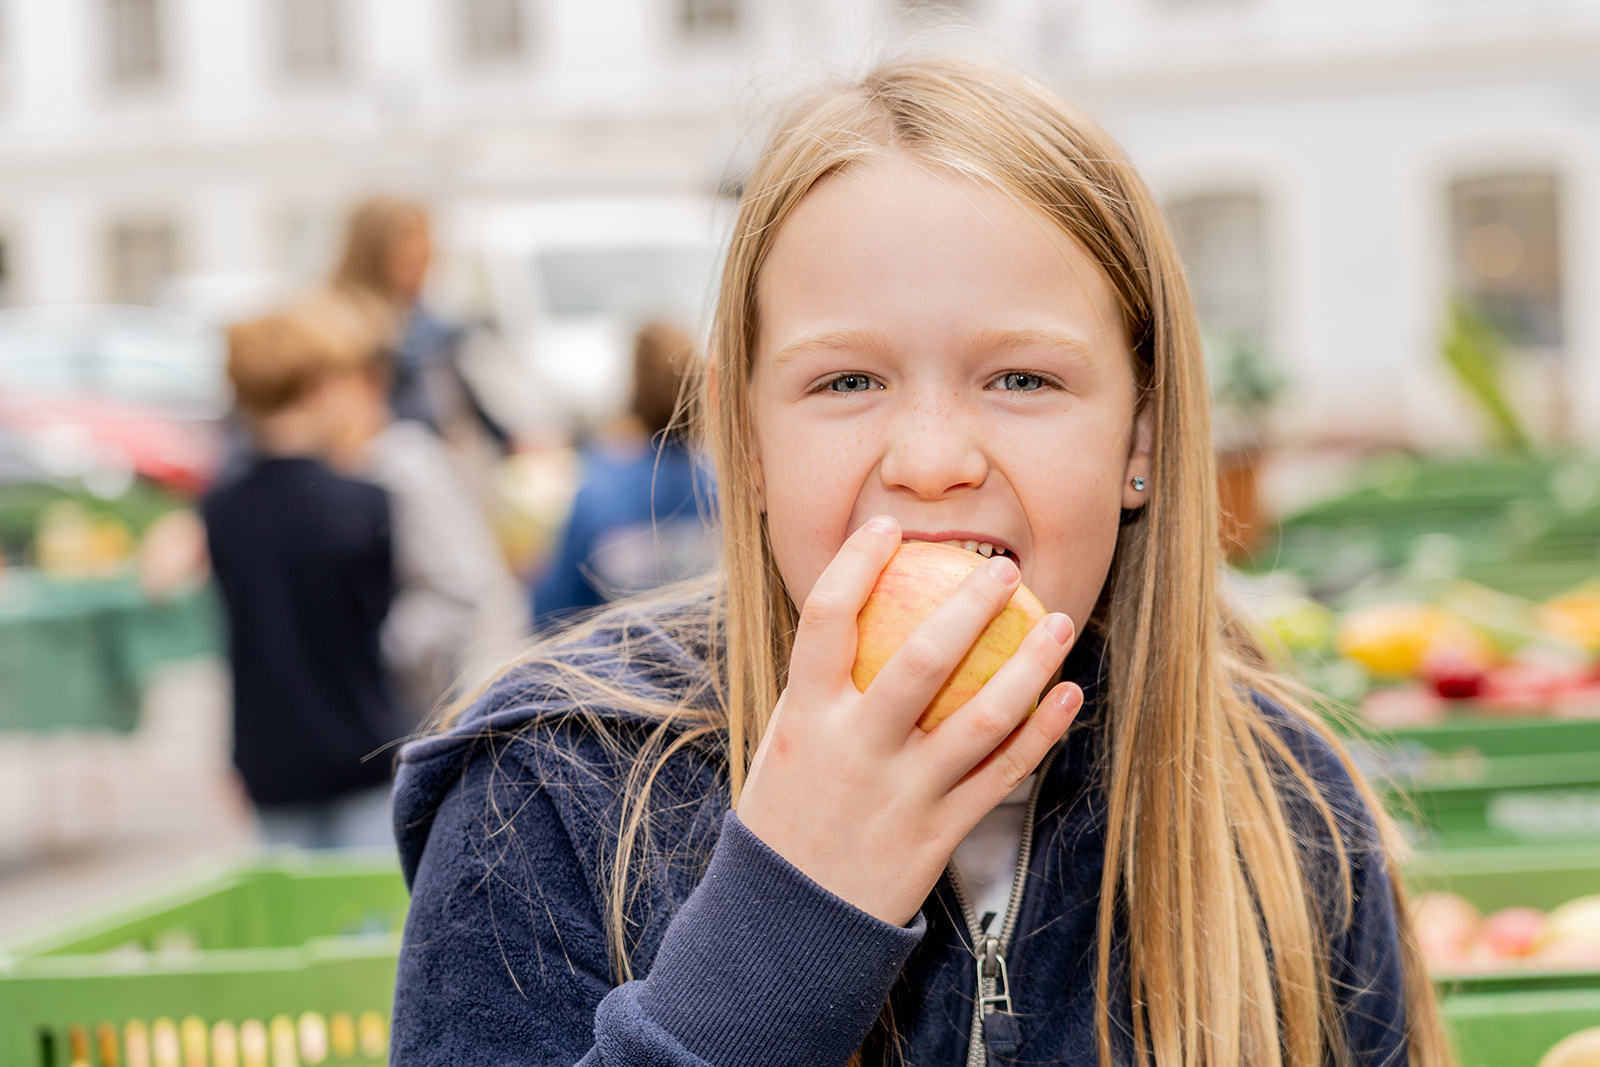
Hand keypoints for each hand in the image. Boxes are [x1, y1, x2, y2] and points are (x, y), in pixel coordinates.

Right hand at [735, 516, 1082, 926]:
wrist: (790, 923)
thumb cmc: (788, 814)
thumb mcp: (785, 742)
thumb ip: (821, 687)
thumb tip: (862, 614)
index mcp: (805, 716)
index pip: (826, 619)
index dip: (856, 563)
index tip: (888, 528)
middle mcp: (854, 750)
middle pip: (919, 662)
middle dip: (967, 607)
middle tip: (1003, 568)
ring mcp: (901, 794)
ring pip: (980, 720)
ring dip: (1028, 666)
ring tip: (1059, 622)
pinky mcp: (938, 834)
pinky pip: (1001, 776)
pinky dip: (1041, 733)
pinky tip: (1068, 697)